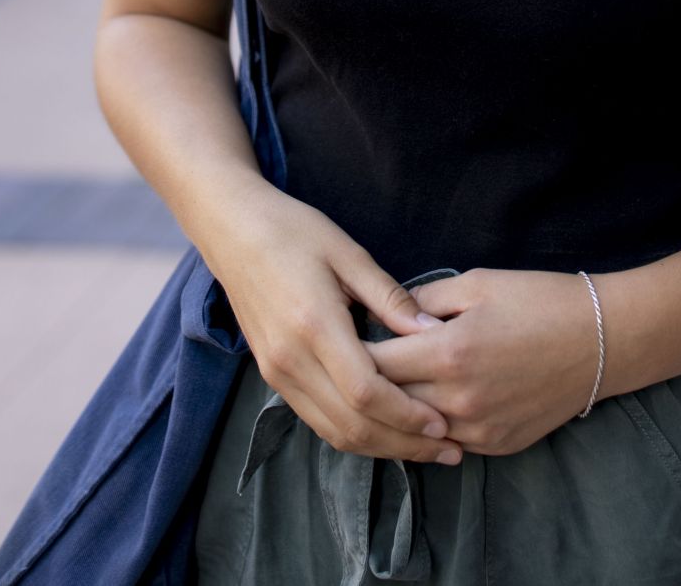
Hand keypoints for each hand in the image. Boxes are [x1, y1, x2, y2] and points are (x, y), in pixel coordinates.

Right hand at [203, 181, 465, 465]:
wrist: (233, 230)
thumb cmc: (293, 231)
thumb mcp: (348, 253)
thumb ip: (389, 298)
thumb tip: (433, 333)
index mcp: (314, 325)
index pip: (365, 392)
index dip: (407, 415)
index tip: (443, 424)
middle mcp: (291, 359)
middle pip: (352, 423)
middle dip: (402, 443)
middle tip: (447, 449)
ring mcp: (277, 373)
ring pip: (333, 431)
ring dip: (381, 446)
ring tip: (423, 448)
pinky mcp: (272, 376)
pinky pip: (317, 420)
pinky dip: (353, 433)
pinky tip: (384, 430)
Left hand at [362, 268, 601, 456]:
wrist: (602, 339)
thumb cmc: (538, 300)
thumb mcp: (477, 283)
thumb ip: (424, 302)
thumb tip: (387, 317)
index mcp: (448, 353)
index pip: (373, 364)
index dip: (350, 350)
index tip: (339, 337)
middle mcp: (458, 400)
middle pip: (387, 402)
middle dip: (365, 383)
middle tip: (348, 364)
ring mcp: (479, 430)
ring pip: (413, 431)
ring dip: (394, 411)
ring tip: (377, 388)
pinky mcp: (498, 447)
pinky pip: (446, 443)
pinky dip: (428, 427)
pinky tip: (419, 406)